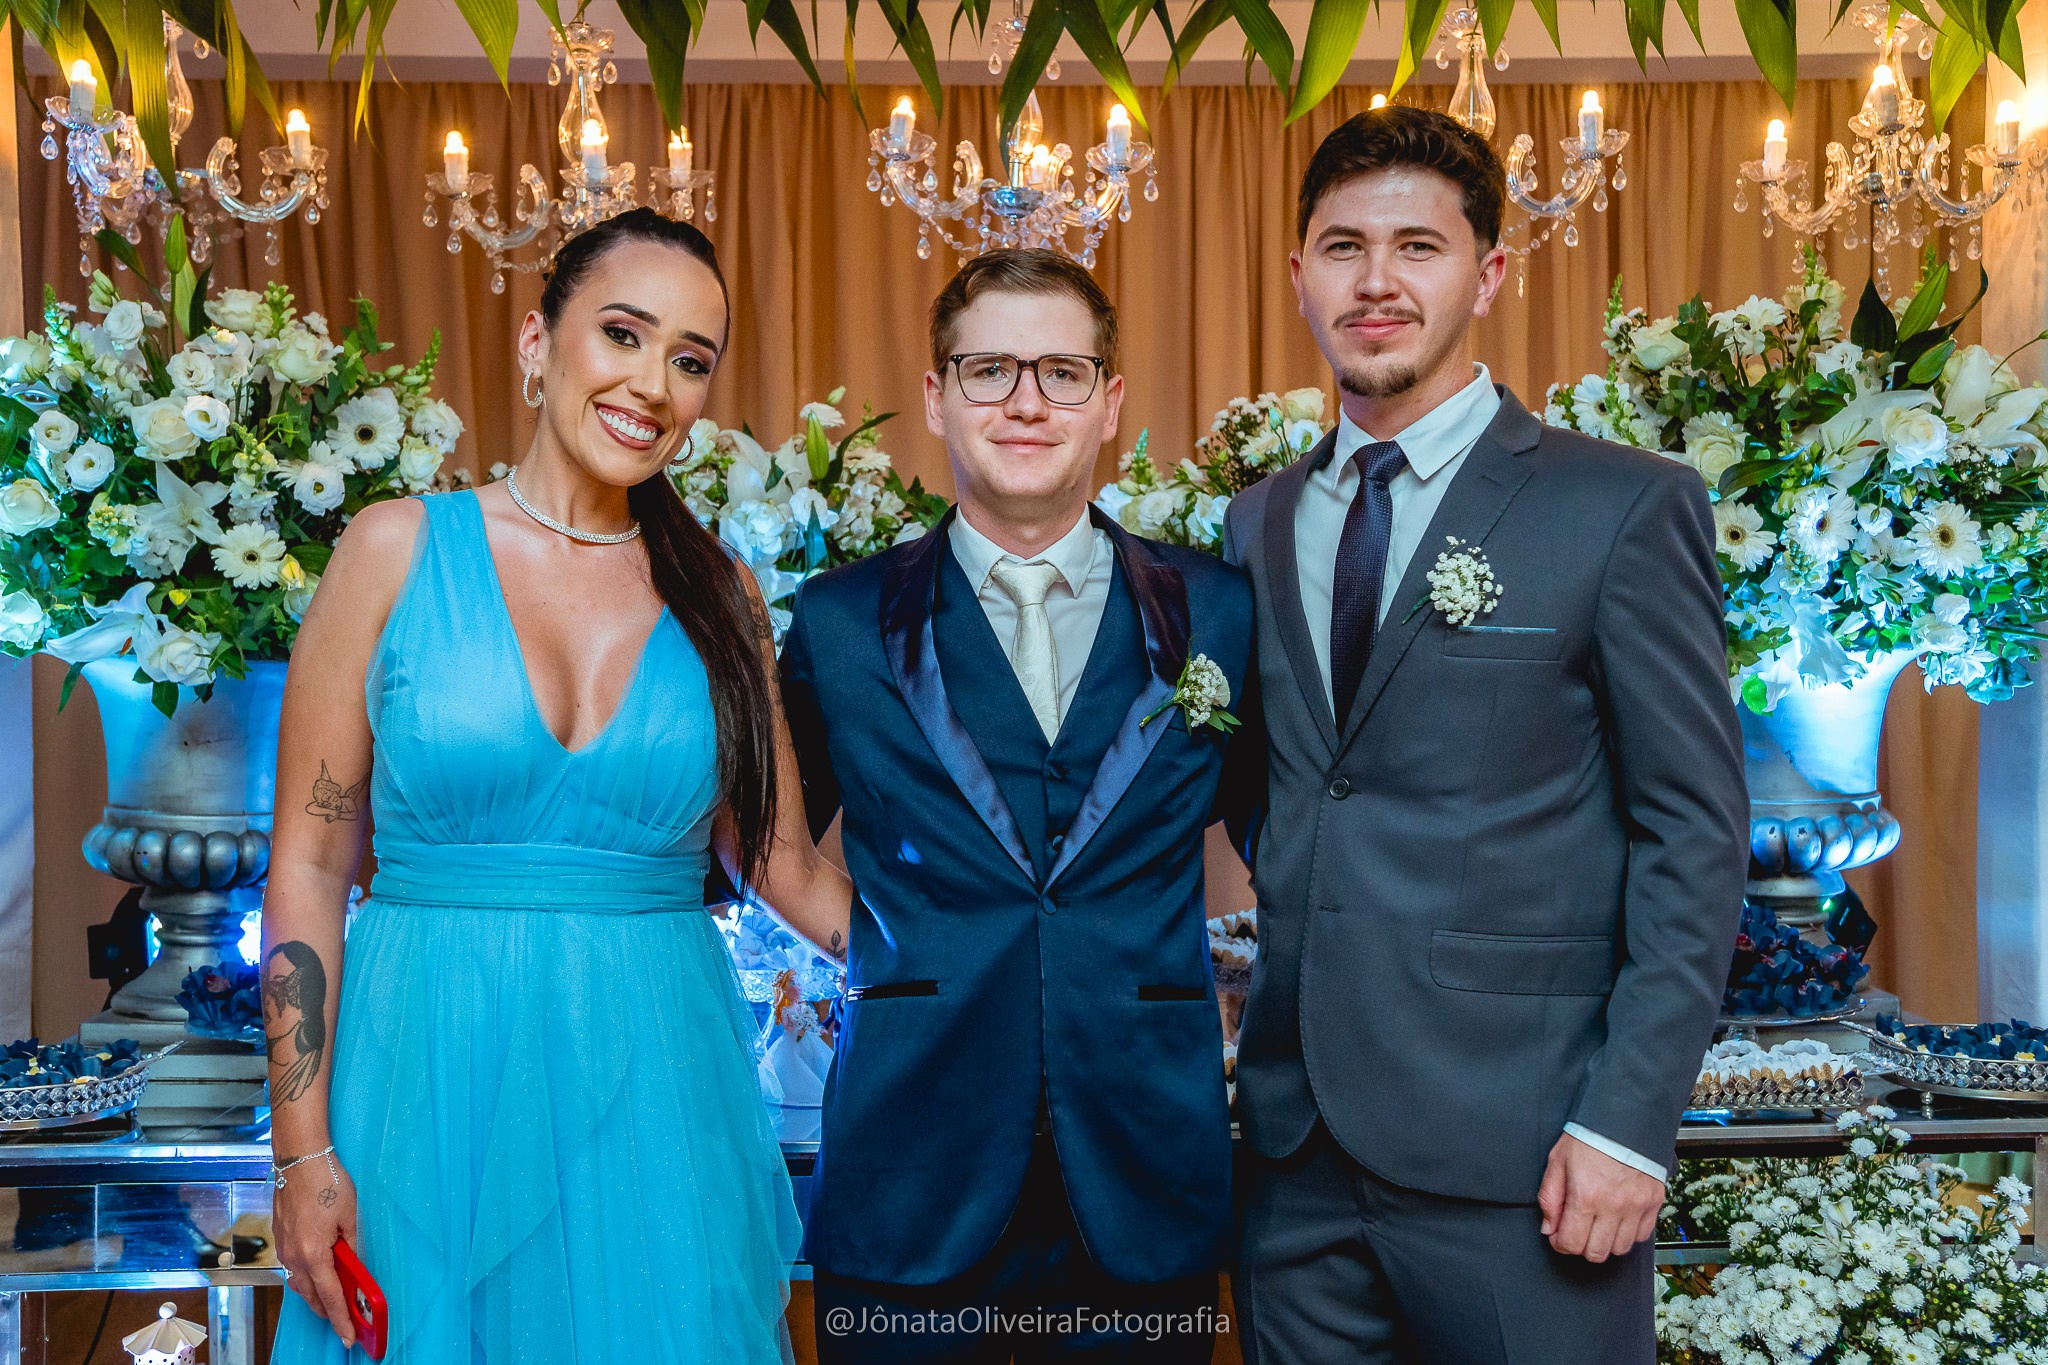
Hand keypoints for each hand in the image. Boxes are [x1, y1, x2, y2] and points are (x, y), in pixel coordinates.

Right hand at [273, 1148, 360, 1347]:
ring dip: (316, 1294)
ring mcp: (284, 1247)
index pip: (330, 1296)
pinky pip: (293, 1267)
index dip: (340, 1319)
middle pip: (311, 1295)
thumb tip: (353, 1265)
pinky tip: (318, 1273)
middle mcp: (293, 1256)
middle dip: (327, 1312)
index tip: (348, 1337)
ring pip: (299, 1282)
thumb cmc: (327, 1181)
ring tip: (333, 1302)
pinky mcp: (280, 1237)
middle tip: (344, 1322)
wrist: (298, 1158)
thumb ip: (351, 1246)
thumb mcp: (350, 1215)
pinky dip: (306, 1277)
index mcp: (313, 1254)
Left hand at [1537, 1132, 1662, 1262]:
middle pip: (1596, 1253)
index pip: (1571, 1243)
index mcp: (1586, 1196)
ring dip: (1605, 1241)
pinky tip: (1617, 1218)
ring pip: (1620, 1249)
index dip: (1559, 1243)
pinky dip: (1628, 1233)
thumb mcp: (1557, 1162)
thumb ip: (1549, 1198)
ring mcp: (1637, 1206)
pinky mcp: (1653, 1203)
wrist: (1624, 1119)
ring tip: (1597, 1223)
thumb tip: (1549, 1228)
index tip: (1558, 1235)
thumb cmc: (1590, 1137)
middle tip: (1577, 1230)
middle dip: (1581, 1246)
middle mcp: (1614, 1206)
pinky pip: (1641, 1235)